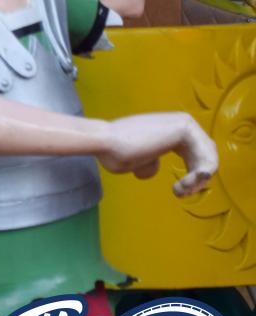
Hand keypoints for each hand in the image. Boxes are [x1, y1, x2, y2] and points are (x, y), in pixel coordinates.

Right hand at [97, 112, 215, 196]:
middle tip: (182, 192)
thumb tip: (153, 164)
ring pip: (209, 157)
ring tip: (181, 189)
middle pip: (206, 156)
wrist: (105, 143)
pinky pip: (207, 156)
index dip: (192, 177)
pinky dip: (200, 175)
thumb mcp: (135, 163)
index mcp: (169, 130)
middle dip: (198, 179)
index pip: (195, 154)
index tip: (178, 191)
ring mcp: (184, 122)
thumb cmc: (114, 153)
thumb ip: (149, 161)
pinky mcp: (185, 127)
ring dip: (198, 180)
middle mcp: (179, 123)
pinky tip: (184, 183)